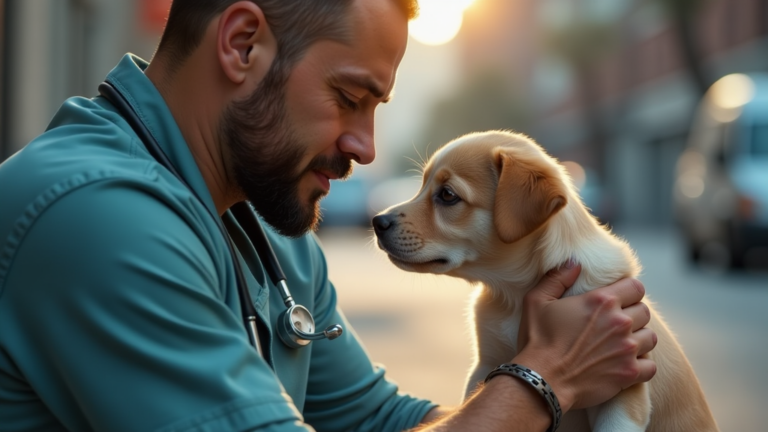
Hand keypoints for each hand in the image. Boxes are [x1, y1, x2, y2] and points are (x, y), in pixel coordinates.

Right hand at [513, 262, 656, 411]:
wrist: (542, 380)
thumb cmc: (537, 340)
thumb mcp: (537, 301)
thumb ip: (557, 278)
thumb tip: (574, 263)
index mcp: (601, 301)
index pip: (636, 287)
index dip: (628, 291)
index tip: (619, 299)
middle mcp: (619, 322)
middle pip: (645, 312)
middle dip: (633, 315)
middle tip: (617, 323)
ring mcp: (627, 349)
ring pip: (651, 337)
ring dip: (640, 339)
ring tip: (624, 343)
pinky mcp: (629, 373)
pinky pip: (651, 366)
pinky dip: (642, 365)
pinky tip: (627, 363)